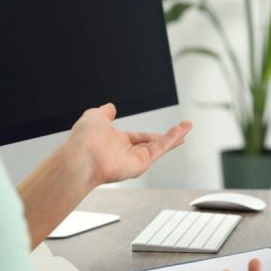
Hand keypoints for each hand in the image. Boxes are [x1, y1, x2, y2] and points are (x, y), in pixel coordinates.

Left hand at [65, 103, 191, 185]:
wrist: (82, 157)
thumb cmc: (83, 139)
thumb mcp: (95, 116)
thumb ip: (105, 112)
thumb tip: (109, 106)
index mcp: (115, 141)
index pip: (137, 137)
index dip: (150, 134)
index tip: (161, 131)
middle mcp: (125, 152)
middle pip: (153, 144)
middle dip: (168, 138)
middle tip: (182, 132)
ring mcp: (133, 159)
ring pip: (159, 147)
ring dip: (174, 136)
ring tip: (187, 127)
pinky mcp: (140, 164)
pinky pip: (158, 149)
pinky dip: (169, 139)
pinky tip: (179, 131)